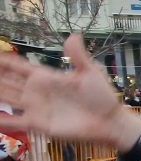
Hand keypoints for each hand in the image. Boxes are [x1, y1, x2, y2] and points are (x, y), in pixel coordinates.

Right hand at [0, 35, 140, 150]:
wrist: (109, 121)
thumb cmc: (102, 97)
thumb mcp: (90, 73)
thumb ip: (78, 56)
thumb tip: (72, 35)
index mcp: (45, 77)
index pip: (17, 66)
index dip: (3, 60)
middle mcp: (36, 91)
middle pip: (6, 81)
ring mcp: (36, 108)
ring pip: (6, 98)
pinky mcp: (38, 124)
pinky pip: (14, 121)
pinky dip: (1, 119)